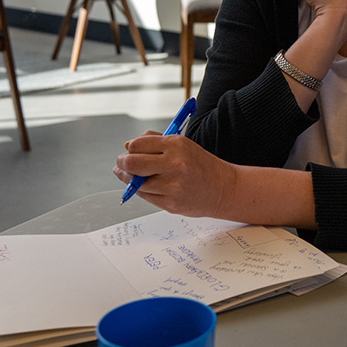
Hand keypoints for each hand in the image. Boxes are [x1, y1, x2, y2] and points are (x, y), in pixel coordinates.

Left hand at [113, 133, 316, 228]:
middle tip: (122, 163)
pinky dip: (142, 191)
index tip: (128, 150)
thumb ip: (156, 142)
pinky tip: (147, 186)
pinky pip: (146, 197)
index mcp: (177, 145)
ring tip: (133, 176)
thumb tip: (129, 146)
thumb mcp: (183, 145)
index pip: (138, 144)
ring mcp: (172, 186)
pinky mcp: (170, 204)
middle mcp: (174, 165)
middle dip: (122, 163)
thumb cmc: (201, 165)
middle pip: (132, 164)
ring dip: (130, 179)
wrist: (224, 188)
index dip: (129, 148)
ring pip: (136, 183)